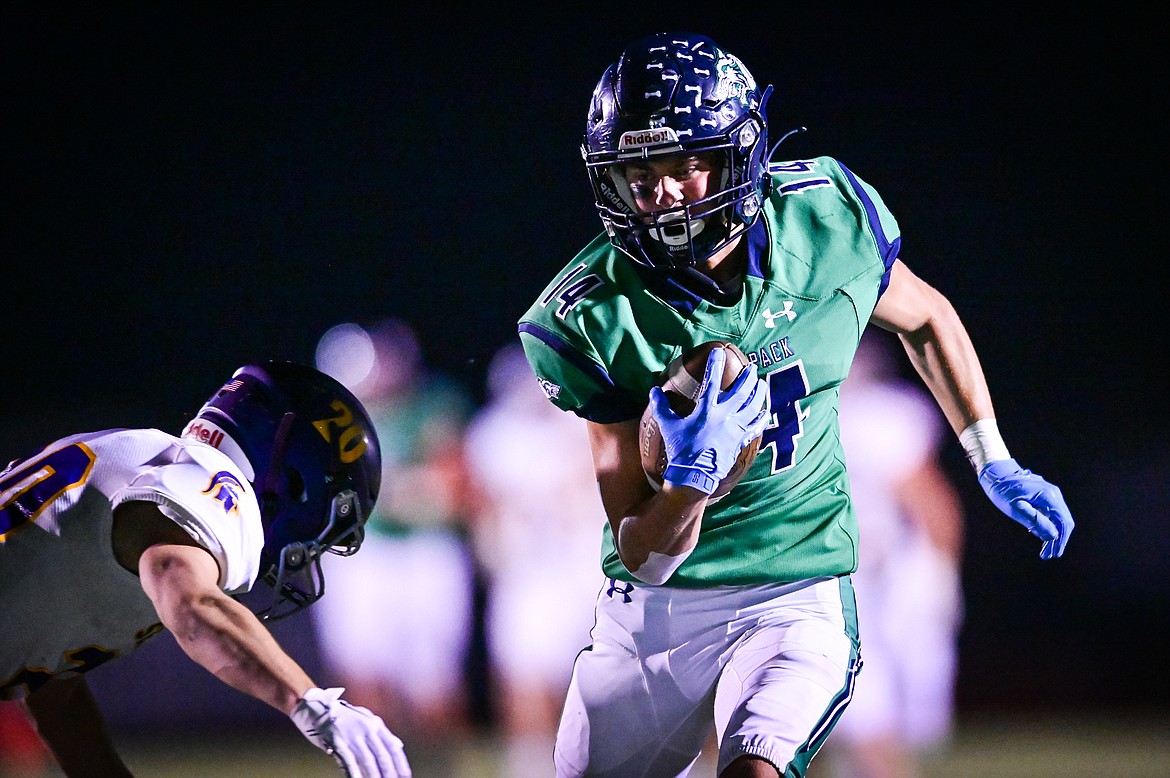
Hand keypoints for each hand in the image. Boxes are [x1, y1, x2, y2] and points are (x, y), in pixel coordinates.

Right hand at [290, 687, 411, 776]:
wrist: (316, 705)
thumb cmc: (341, 715)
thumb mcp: (365, 718)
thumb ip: (381, 732)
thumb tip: (398, 745)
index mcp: (375, 724)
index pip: (392, 746)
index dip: (400, 763)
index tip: (405, 776)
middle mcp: (366, 729)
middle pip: (382, 755)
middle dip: (389, 773)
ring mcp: (352, 734)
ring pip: (368, 760)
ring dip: (374, 776)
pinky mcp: (336, 740)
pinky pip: (348, 759)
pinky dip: (354, 772)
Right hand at [650, 348, 767, 494]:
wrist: (694, 476)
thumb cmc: (680, 450)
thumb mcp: (668, 426)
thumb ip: (661, 407)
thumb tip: (654, 390)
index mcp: (706, 410)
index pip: (712, 382)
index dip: (715, 365)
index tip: (719, 352)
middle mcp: (724, 417)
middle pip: (741, 392)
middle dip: (748, 377)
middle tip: (752, 366)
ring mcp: (734, 429)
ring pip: (753, 407)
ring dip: (759, 394)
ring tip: (762, 383)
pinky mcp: (740, 441)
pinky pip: (755, 428)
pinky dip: (762, 419)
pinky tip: (767, 411)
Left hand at [978, 458, 1074, 559]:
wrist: (995, 472)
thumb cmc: (1002, 490)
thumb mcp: (1015, 508)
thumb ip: (1035, 521)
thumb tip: (1053, 535)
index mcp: (1048, 496)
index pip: (1062, 522)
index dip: (1060, 540)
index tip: (1053, 554)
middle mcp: (1053, 494)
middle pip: (1063, 521)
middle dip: (1058, 540)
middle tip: (1049, 555)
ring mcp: (1051, 494)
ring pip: (1059, 518)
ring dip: (1054, 535)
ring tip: (1045, 551)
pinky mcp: (1045, 496)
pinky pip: (1052, 514)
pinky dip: (1049, 526)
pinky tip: (1041, 536)